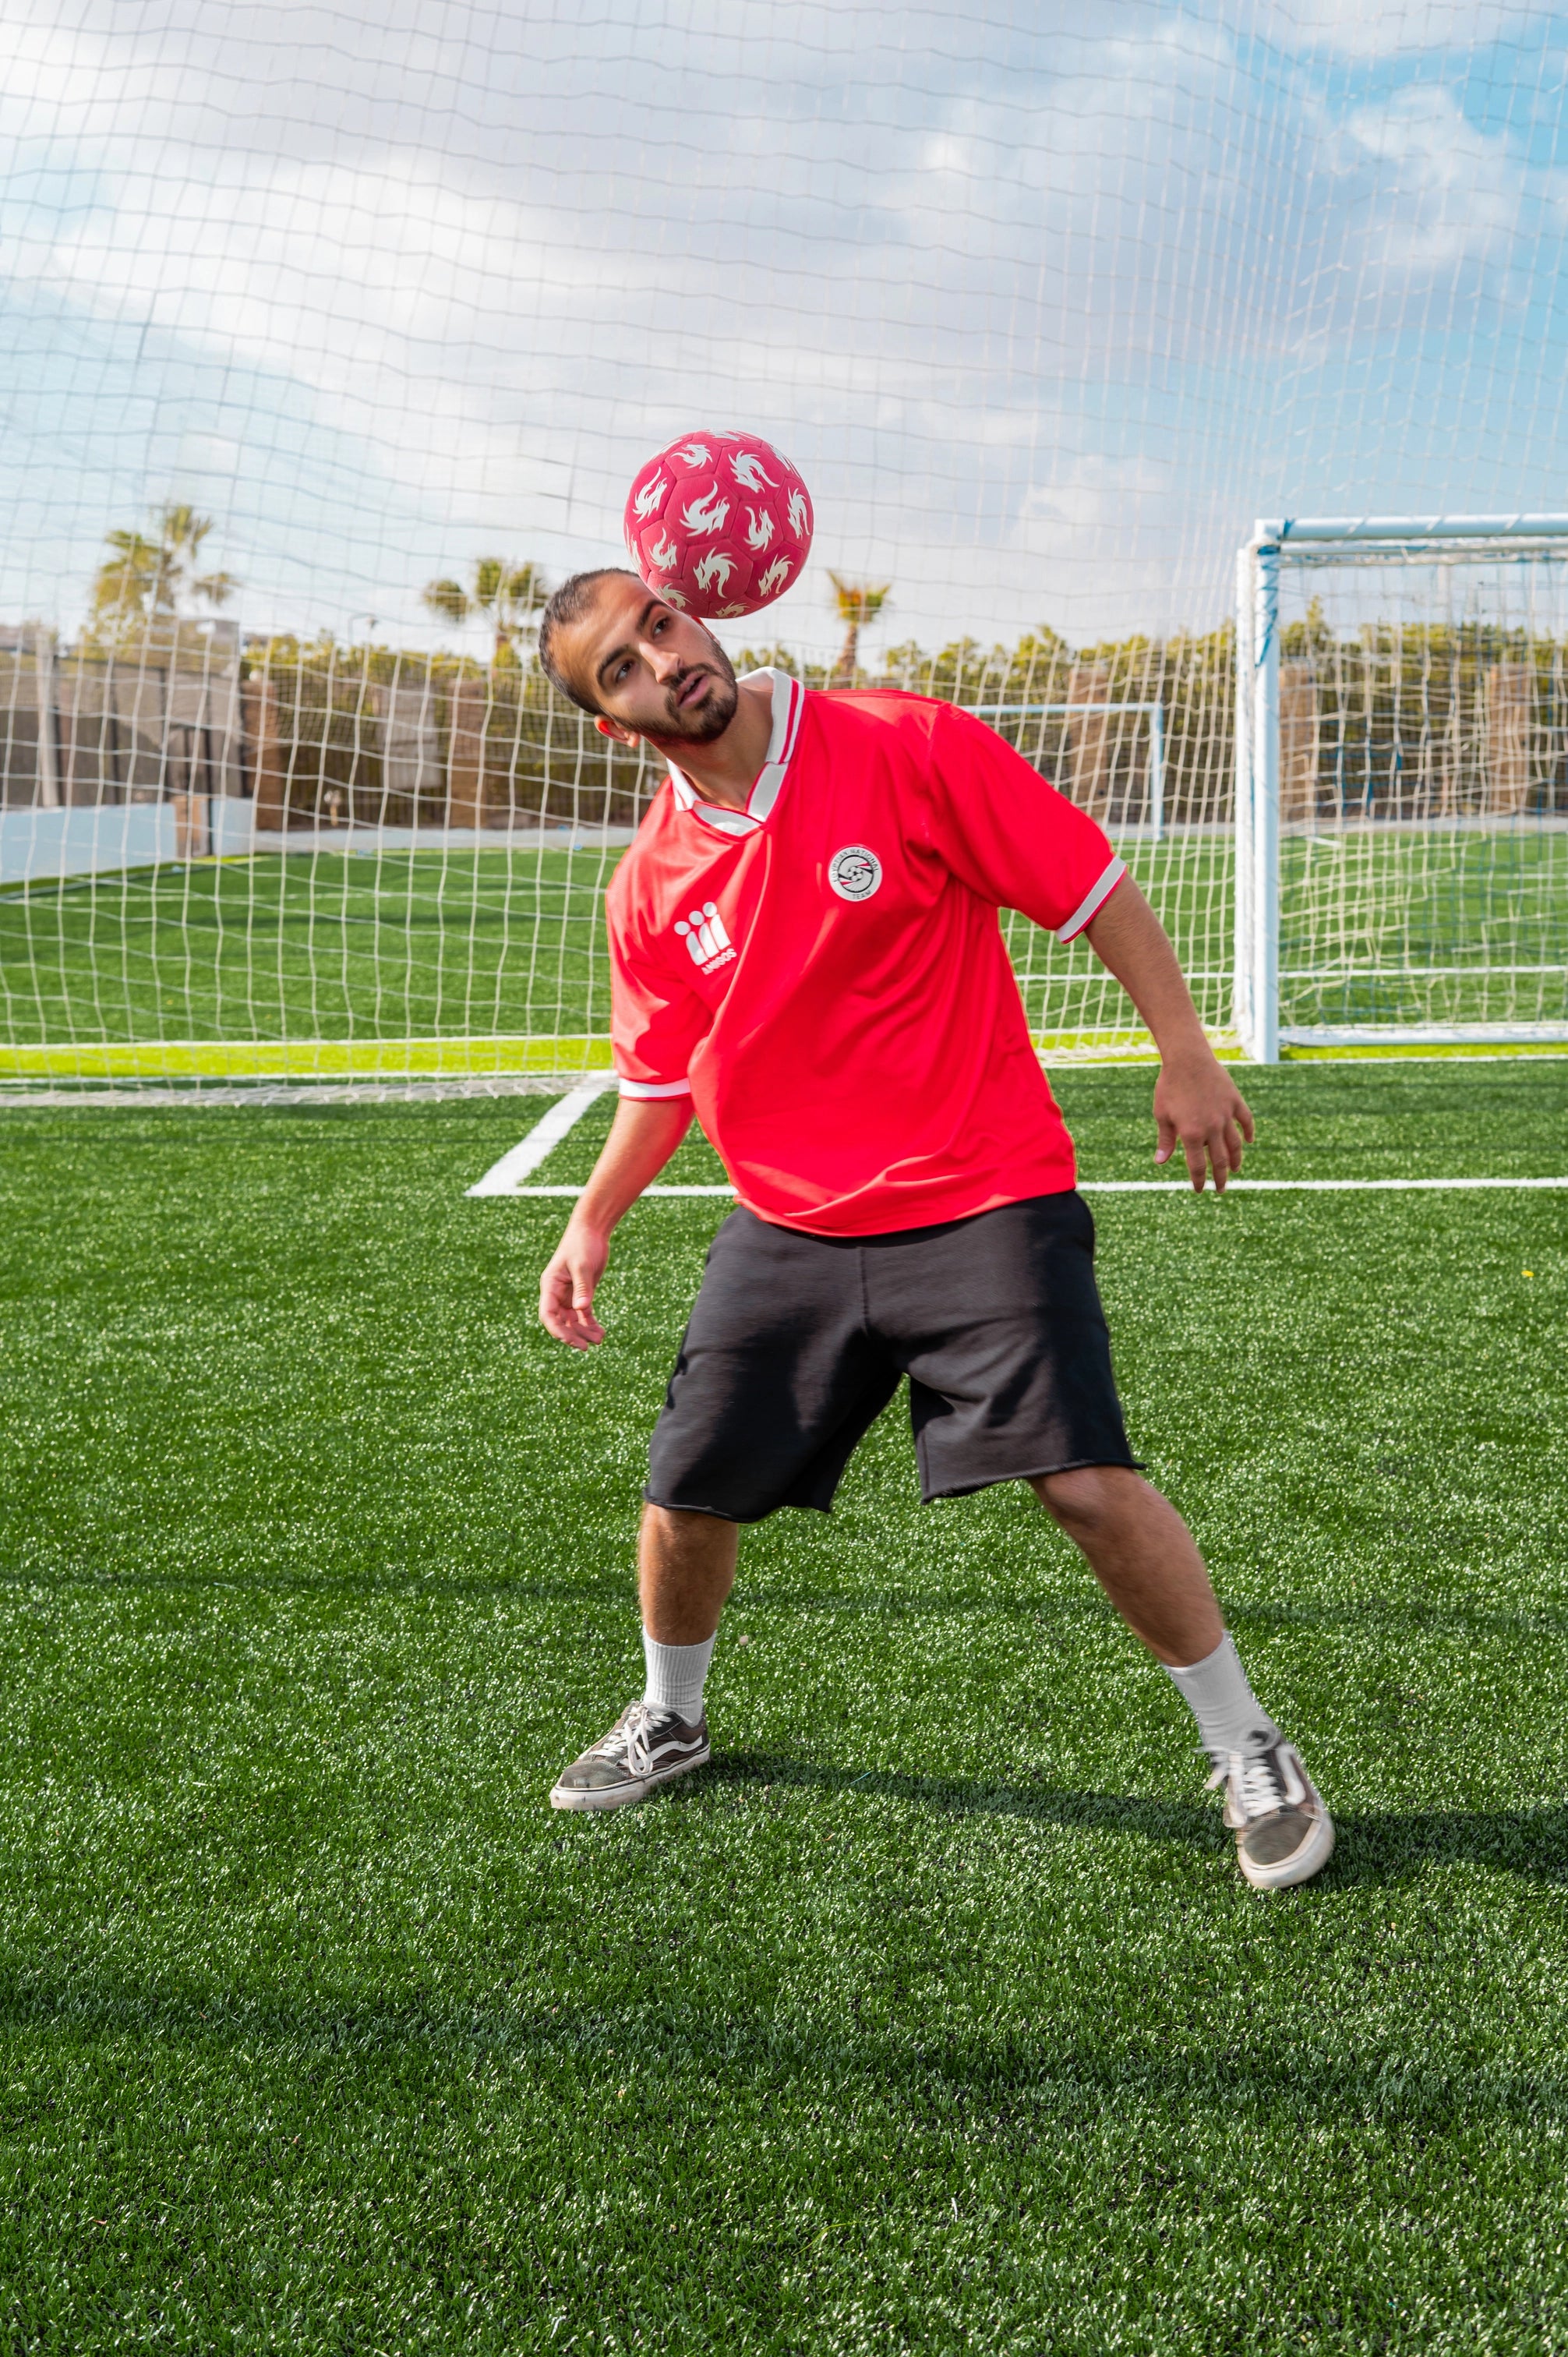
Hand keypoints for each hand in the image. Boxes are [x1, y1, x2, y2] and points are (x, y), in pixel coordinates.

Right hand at [539, 1216, 610, 1348]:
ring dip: (584, 1332)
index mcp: (550, 1286)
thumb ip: (582, 1288)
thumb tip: (582, 1310)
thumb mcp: (583, 1266)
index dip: (557, 1331)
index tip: (573, 1341)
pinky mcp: (581, 1293)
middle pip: (560, 1322)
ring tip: (600, 1339)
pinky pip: (583, 1314)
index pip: (548, 1315)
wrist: (592, 1230)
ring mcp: (568, 1294)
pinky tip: (601, 1332)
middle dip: (573, 1335)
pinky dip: (590, 1323)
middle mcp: (556, 1293)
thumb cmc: (583, 1244)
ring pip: (572, 1320)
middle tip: (588, 1347)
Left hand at [1153, 1052, 1254, 1191]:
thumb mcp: (1162, 1115)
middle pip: (1219, 1160)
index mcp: (1191, 1134)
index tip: (1199, 1190)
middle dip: (1220, 1178)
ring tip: (1236, 1170)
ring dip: (1236, 1160)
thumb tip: (1160, 1162)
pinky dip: (1249, 1132)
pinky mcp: (1235, 1101)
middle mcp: (1211, 1128)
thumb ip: (1165, 1140)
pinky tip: (1249, 1141)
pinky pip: (1246, 1121)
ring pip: (1235, 1144)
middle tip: (1221, 1189)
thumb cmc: (1169, 1086)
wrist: (1187, 1059)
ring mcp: (1225, 1115)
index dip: (1199, 1180)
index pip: (1197, 1166)